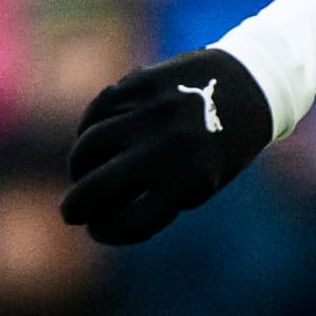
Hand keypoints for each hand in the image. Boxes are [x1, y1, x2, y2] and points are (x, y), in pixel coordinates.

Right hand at [65, 50, 275, 244]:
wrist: (247, 85)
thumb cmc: (218, 148)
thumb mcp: (200, 182)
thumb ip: (154, 198)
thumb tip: (96, 212)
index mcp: (190, 181)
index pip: (131, 220)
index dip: (107, 231)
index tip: (98, 230)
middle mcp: (168, 146)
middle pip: (99, 186)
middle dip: (77, 206)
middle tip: (69, 214)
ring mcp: (151, 112)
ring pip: (89, 146)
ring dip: (78, 167)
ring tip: (80, 176)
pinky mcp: (138, 84)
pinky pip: (97, 114)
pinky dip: (87, 132)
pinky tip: (90, 145)